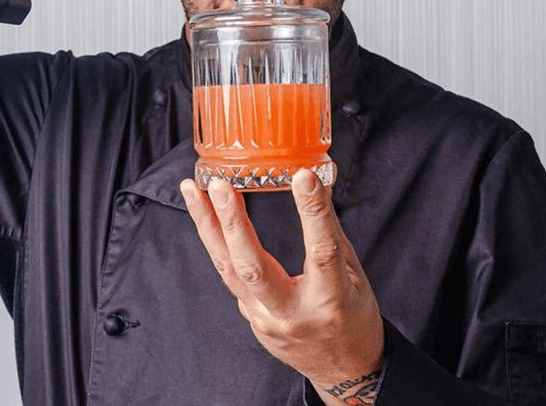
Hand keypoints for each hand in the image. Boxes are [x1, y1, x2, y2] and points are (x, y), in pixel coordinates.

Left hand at [179, 170, 384, 405]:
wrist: (342, 370)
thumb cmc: (353, 318)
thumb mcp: (354, 275)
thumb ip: (330, 230)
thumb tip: (317, 181)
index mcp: (331, 302)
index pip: (321, 251)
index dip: (312, 213)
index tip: (304, 176)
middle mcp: (293, 315)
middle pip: (254, 269)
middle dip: (233, 223)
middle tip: (220, 185)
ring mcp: (266, 321)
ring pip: (229, 270)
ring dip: (208, 227)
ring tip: (191, 191)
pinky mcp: (252, 321)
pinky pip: (230, 278)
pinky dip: (217, 244)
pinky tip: (204, 215)